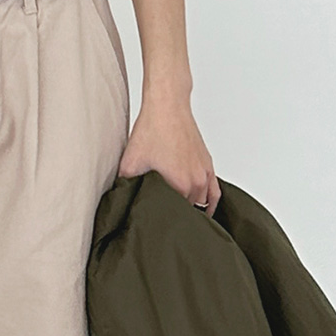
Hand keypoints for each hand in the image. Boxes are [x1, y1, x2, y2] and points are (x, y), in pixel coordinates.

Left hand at [117, 93, 218, 215]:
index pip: (176, 216)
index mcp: (180, 185)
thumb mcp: (129, 164)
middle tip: (166, 226)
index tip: (157, 228)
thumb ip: (126, 187)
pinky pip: (215, 192)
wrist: (168, 107)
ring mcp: (205, 174)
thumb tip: (120, 203)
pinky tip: (205, 212)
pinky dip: (210, 203)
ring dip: (193, 211)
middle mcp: (196, 182)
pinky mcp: (208, 165)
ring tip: (182, 221)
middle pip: (189, 212)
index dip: (165, 222)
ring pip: (203, 204)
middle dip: (178, 218)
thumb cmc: (152, 131)